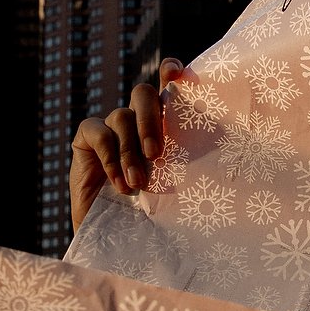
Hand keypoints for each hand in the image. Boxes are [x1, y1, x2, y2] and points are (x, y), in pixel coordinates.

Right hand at [69, 57, 177, 231]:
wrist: (117, 237)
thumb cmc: (154, 214)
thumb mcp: (176, 188)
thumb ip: (187, 165)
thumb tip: (222, 161)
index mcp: (165, 126)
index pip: (168, 87)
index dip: (170, 73)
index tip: (175, 73)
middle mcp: (137, 121)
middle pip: (143, 95)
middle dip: (151, 119)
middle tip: (156, 154)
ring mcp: (111, 128)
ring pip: (121, 117)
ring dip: (130, 152)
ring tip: (138, 184)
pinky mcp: (87, 139)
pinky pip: (98, 132)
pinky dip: (110, 157)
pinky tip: (119, 184)